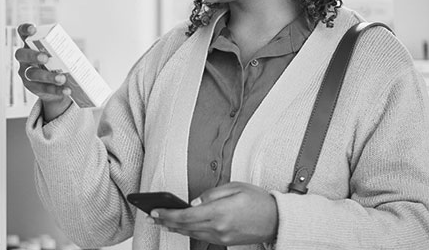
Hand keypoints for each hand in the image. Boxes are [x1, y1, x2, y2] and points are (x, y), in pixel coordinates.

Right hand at [15, 23, 72, 121]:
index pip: (23, 33)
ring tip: (62, 78)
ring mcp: (26, 73)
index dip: (25, 29)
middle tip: (45, 58)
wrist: (53, 86)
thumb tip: (76, 55)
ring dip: (48, 76)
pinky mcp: (32, 87)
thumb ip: (62, 51)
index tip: (33, 29)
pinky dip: (56, 90)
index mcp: (30, 45)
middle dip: (33, 55)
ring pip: (32, 74)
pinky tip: (66, 90)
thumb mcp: (58, 54)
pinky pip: (43, 89)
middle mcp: (24, 58)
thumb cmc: (57, 63)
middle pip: (22, 54)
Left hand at [150, 182, 277, 245]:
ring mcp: (221, 237)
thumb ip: (211, 193)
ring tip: (161, 222)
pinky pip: (201, 237)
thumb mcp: (235, 187)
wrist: (276, 219)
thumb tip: (193, 201)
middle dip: (166, 222)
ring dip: (174, 228)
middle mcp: (218, 227)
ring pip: (191, 233)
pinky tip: (180, 227)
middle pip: (185, 226)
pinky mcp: (224, 241)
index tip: (155, 210)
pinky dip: (187, 231)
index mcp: (219, 212)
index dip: (168, 214)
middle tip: (152, 216)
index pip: (186, 215)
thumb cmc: (258, 200)